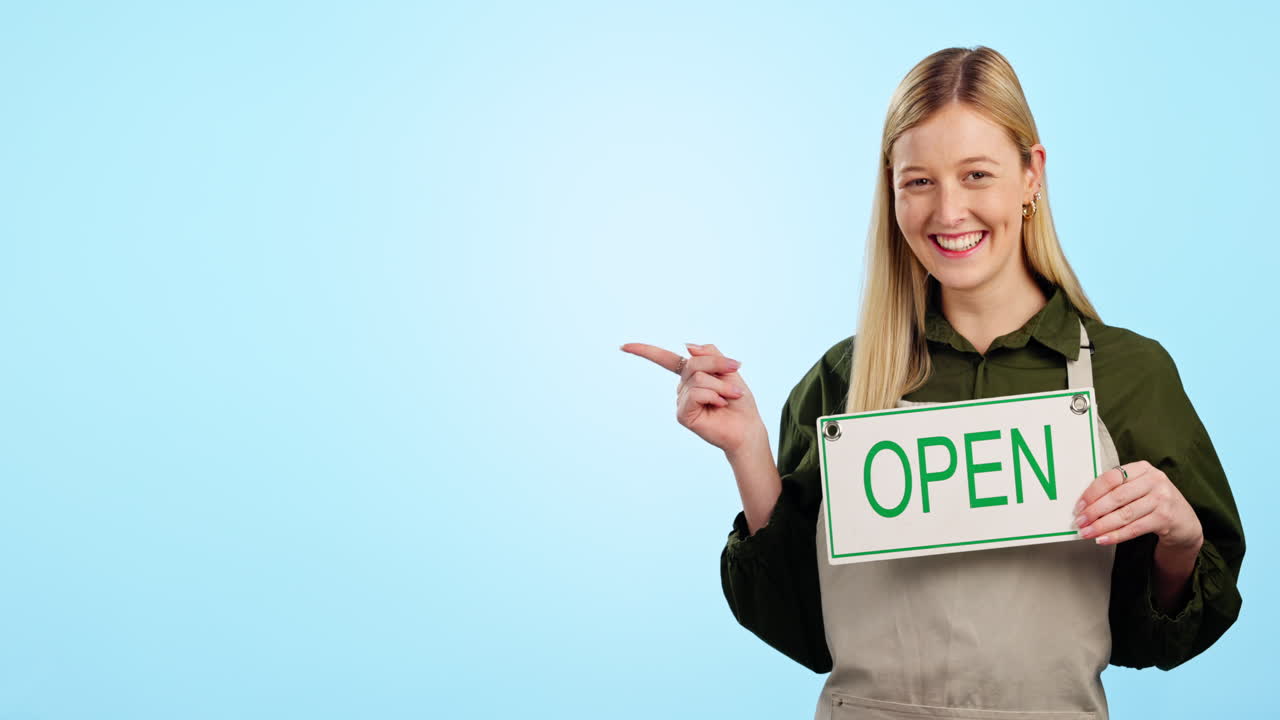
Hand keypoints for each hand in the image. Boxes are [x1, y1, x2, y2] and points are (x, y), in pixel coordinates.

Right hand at [619, 341, 766, 454]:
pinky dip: (713, 395)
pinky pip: (696, 393)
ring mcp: (681, 401)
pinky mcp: (683, 414)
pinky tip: (720, 405)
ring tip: (729, 397)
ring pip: (697, 378)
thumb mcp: (728, 370)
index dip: (645, 351)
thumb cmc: (739, 401)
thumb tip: (686, 346)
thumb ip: (709, 355)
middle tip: (735, 378)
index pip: (665, 360)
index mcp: (691, 375)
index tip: (624, 346)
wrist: (747, 427)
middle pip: (693, 363)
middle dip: (718, 367)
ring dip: (720, 386)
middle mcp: (682, 388)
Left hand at [1073, 461, 1203, 551]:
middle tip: (1079, 522)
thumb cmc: (1154, 502)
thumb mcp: (1139, 488)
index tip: (1079, 506)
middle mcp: (1155, 480)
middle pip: (1117, 497)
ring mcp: (1162, 499)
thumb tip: (1084, 505)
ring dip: (1102, 525)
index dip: (1092, 493)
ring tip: (1087, 533)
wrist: (1184, 521)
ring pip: (1125, 514)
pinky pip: (1134, 528)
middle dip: (1094, 511)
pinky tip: (1103, 539)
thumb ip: (1117, 490)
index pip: (1111, 478)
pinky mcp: (1166, 518)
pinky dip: (1116, 535)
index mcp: (1143, 468)